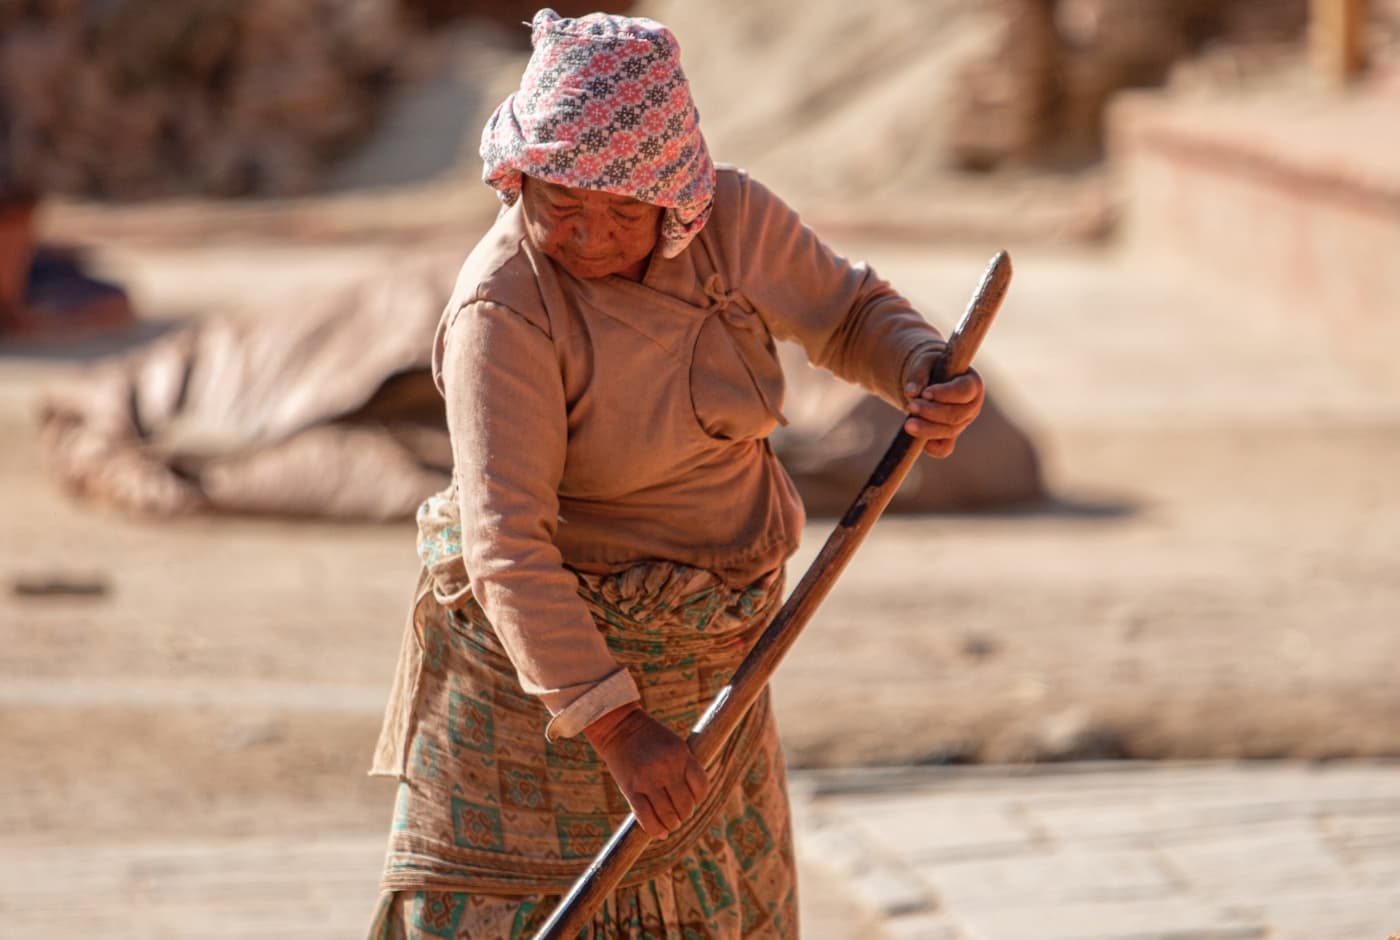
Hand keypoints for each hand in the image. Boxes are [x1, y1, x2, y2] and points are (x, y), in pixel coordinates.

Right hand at [583, 703, 708, 839]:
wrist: (619, 727)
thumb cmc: (649, 738)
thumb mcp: (674, 746)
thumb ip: (684, 769)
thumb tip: (690, 805)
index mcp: (681, 755)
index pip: (701, 787)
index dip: (698, 799)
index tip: (690, 799)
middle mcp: (667, 767)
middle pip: (685, 805)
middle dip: (683, 815)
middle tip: (678, 814)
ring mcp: (648, 779)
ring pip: (668, 816)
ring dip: (671, 824)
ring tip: (669, 823)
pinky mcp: (631, 789)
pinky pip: (646, 818)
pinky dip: (654, 830)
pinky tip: (659, 831)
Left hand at [902, 354, 984, 458]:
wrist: (930, 380)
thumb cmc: (932, 368)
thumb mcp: (925, 362)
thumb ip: (918, 373)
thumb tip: (911, 392)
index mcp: (972, 384)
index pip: (964, 391)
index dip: (945, 394)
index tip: (925, 393)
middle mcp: (971, 406)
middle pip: (956, 414)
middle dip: (932, 412)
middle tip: (911, 406)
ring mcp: (962, 423)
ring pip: (949, 431)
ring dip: (927, 429)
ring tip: (908, 424)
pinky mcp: (950, 436)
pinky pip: (944, 448)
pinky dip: (931, 447)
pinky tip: (916, 440)